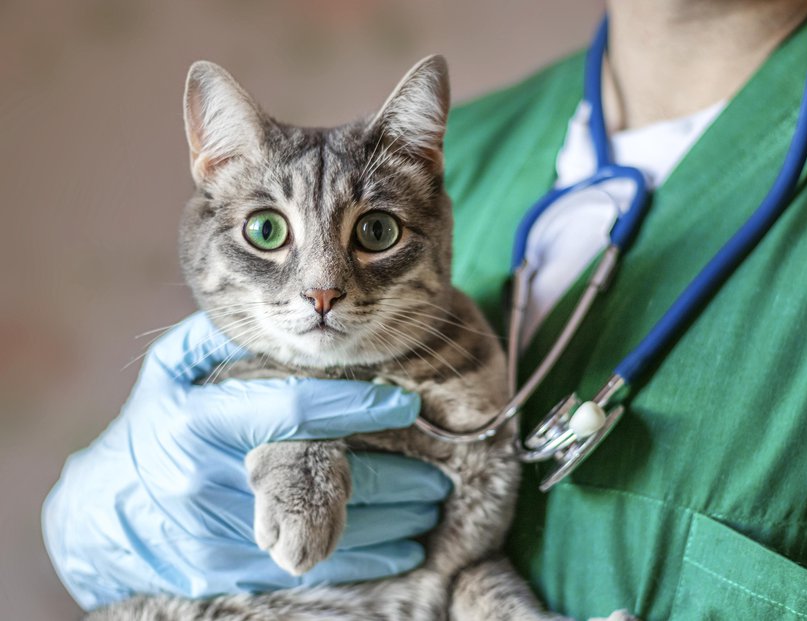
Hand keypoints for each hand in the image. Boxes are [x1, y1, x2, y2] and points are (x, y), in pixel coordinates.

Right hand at [42, 312, 450, 610]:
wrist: (100, 518)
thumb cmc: (149, 431)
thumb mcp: (168, 376)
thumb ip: (214, 339)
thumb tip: (269, 312)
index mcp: (202, 423)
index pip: (295, 410)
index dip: (356, 405)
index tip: (404, 404)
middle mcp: (213, 481)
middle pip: (327, 480)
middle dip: (394, 477)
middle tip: (438, 471)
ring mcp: (222, 535)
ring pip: (329, 533)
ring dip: (390, 523)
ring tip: (429, 508)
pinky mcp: (228, 574)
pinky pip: (310, 567)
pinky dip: (363, 561)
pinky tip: (401, 550)